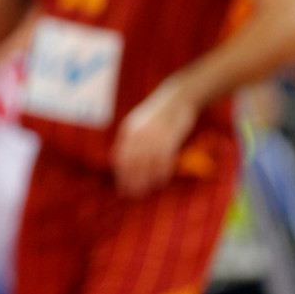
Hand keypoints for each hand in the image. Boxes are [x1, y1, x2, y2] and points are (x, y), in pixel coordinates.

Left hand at [111, 80, 197, 197]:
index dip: (121, 175)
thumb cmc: (157, 114)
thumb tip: (117, 158)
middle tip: (132, 195)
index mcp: (129, 130)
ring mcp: (155, 135)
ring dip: (146, 180)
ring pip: (147, 163)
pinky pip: (164, 159)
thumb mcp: (137, 123)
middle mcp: (139, 133)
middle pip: (133, 162)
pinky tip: (160, 182)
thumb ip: (129, 140)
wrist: (177, 98)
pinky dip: (161, 172)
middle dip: (131, 181)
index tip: (122, 188)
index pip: (121, 157)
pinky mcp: (170, 137)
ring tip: (144, 192)